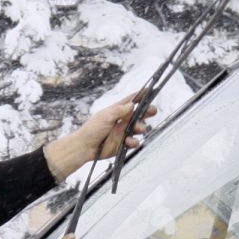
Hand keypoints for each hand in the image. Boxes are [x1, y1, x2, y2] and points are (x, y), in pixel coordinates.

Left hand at [43, 91, 158, 179]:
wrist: (85, 147)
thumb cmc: (91, 130)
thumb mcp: (105, 116)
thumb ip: (120, 110)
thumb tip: (132, 105)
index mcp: (116, 111)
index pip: (130, 101)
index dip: (140, 96)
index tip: (150, 90)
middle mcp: (122, 121)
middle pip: (138, 114)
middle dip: (147, 112)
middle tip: (153, 110)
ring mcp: (123, 132)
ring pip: (138, 128)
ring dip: (141, 127)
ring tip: (138, 128)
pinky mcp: (123, 144)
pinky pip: (134, 142)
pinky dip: (134, 141)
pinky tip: (129, 141)